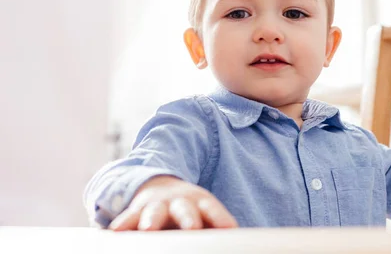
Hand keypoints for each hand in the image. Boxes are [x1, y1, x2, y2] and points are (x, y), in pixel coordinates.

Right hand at [109, 175, 237, 230]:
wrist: (159, 187)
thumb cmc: (190, 211)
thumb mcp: (205, 214)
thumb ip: (217, 226)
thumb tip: (239, 242)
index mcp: (201, 202)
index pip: (213, 209)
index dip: (220, 218)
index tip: (229, 228)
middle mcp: (179, 202)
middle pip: (185, 208)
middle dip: (189, 218)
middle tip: (192, 228)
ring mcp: (157, 205)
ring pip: (154, 212)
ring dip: (151, 220)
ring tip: (148, 230)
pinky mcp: (135, 211)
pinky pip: (127, 218)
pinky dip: (121, 225)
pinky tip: (113, 233)